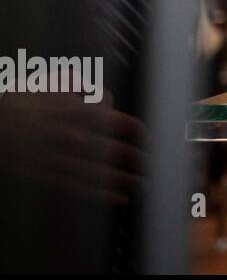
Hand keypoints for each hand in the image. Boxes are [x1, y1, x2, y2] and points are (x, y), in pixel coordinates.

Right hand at [0, 92, 145, 205]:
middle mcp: (68, 135)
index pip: (115, 122)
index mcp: (73, 110)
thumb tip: (106, 98)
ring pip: (98, 172)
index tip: (146, 137)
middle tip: (148, 161)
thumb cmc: (24, 99)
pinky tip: (118, 197)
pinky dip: (101, 194)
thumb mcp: (54, 82)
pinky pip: (77, 187)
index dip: (136, 132)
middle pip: (111, 150)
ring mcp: (56, 156)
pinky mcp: (44, 174)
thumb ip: (84, 87)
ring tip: (140, 182)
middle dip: (134, 157)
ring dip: (124, 179)